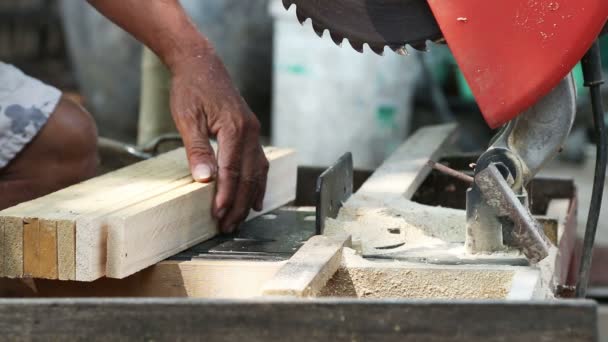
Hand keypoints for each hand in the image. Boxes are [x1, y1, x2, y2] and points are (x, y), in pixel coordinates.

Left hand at [169, 45, 268, 232]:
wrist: (201, 65)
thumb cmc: (191, 89)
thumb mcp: (188, 119)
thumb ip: (197, 150)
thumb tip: (204, 180)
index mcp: (235, 129)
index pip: (232, 172)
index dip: (225, 196)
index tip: (217, 215)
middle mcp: (250, 132)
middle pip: (248, 177)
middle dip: (238, 204)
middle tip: (227, 226)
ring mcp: (253, 132)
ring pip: (257, 173)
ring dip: (249, 198)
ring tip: (240, 219)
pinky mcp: (250, 132)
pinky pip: (259, 163)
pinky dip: (257, 183)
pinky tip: (255, 198)